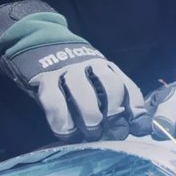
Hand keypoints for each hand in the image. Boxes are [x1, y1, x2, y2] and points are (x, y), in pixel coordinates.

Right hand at [0, 0, 144, 140]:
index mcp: (106, 66)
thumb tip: (134, 126)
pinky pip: (54, 102)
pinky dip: (62, 122)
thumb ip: (110, 96)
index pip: (127, 87)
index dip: (136, 110)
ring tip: (91, 134)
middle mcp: (90, 65)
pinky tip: (66, 134)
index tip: (139, 129)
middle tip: (113, 134)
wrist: (36, 40)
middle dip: (115, 114)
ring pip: (84, 94)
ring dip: (91, 118)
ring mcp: (67, 70)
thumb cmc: (71, 72)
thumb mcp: (93, 77)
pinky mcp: (44, 78)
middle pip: (110, 87)